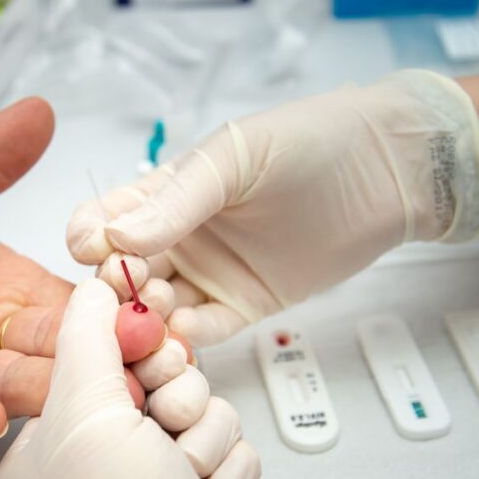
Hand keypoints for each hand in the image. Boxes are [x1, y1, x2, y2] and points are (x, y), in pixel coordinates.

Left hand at [0, 99, 167, 457]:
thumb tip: (39, 110)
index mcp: (19, 294)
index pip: (80, 309)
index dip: (116, 312)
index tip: (153, 312)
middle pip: (60, 358)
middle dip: (101, 362)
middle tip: (142, 360)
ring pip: (13, 395)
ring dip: (44, 395)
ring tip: (73, 396)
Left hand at [0, 280, 353, 478]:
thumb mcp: (84, 412)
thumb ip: (86, 336)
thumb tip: (93, 288)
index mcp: (43, 452)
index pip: (87, 363)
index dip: (125, 347)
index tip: (147, 342)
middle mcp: (92, 468)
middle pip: (148, 377)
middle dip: (172, 392)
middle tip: (165, 414)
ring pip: (194, 403)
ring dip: (201, 431)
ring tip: (185, 469)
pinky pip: (223, 438)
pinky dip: (223, 461)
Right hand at [67, 70, 478, 344]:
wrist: (388, 168)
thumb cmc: (309, 142)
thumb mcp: (233, 159)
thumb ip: (175, 202)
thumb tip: (112, 237)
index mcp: (165, 194)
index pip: (105, 220)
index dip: (89, 237)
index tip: (92, 249)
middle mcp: (180, 237)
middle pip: (125, 273)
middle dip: (117, 286)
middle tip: (128, 288)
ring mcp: (211, 274)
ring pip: (161, 308)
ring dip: (150, 318)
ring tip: (157, 317)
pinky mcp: (246, 305)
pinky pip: (208, 329)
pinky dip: (192, 337)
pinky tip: (187, 333)